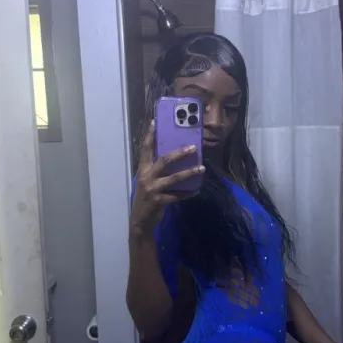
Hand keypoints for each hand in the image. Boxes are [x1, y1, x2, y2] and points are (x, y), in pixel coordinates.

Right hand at [130, 122, 203, 237]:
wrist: (140, 221)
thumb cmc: (146, 198)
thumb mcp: (147, 181)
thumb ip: (156, 171)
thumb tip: (174, 159)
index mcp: (142, 169)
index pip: (145, 149)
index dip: (149, 135)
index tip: (155, 122)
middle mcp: (146, 177)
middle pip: (164, 160)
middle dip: (180, 153)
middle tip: (194, 147)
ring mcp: (152, 189)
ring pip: (175, 178)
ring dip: (190, 172)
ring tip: (202, 168)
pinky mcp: (159, 200)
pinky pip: (178, 195)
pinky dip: (188, 193)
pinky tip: (196, 190)